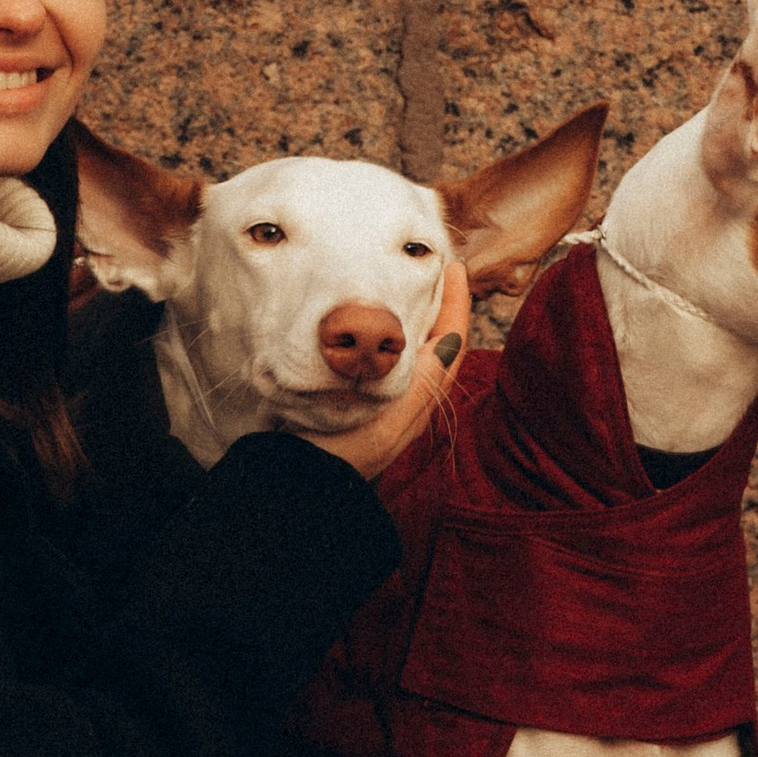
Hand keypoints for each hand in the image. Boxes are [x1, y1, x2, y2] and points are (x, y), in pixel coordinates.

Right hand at [326, 261, 471, 484]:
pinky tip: (373, 326)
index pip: (449, 344)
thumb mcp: (388, 422)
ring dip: (415, 320)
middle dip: (439, 308)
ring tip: (405, 289)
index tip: (451, 268)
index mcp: (419, 403)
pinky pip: (386, 362)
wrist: (302, 488)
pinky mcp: (361, 408)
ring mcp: (386, 406)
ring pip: (412, 354)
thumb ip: (421, 385)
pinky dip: (389, 338)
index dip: (455, 305)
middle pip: (437, 346)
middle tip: (432, 271)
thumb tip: (452, 341)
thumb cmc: (341, 455)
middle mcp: (408, 404)